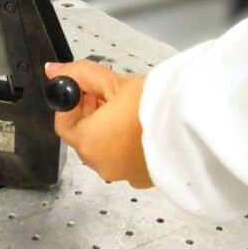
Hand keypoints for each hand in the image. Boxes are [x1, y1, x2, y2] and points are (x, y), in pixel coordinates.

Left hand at [46, 60, 153, 188]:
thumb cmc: (155, 106)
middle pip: (84, 135)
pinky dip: (127, 144)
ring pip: (105, 147)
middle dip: (92, 112)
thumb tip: (53, 70)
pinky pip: (125, 159)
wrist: (193, 125)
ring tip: (130, 109)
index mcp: (89, 143)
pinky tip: (142, 127)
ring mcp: (123, 175)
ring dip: (110, 128)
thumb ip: (80, 74)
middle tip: (110, 93)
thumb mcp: (113, 82)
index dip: (72, 101)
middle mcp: (102, 165)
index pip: (63, 122)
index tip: (86, 88)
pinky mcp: (142, 178)